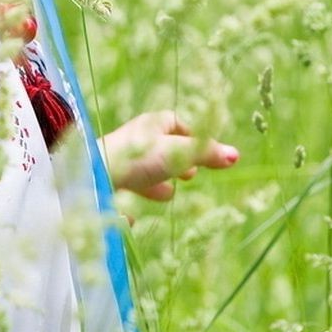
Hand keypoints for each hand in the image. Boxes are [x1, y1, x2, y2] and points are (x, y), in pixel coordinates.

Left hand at [100, 109, 237, 204]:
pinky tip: (146, 208)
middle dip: (179, 158)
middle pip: (164, 146)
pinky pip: (131, 186)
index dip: (194, 137)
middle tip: (191, 173)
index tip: (207, 151)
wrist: (96, 176)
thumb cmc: (139, 157)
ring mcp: (124, 158)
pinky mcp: (113, 179)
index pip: (178, 124)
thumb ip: (206, 154)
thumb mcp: (179, 153)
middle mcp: (138, 138)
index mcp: (153, 124)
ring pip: (148, 167)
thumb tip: (236, 155)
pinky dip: (141, 194)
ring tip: (172, 191)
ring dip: (161, 177)